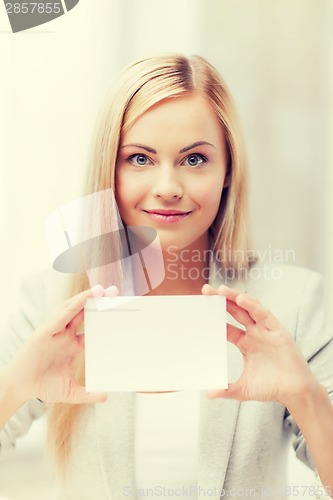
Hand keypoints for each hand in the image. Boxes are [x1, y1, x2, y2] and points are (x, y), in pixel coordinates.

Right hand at [5, 284, 118, 404]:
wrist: (20, 388)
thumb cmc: (42, 386)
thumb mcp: (70, 391)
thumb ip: (87, 393)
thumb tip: (105, 397)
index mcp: (73, 345)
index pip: (92, 328)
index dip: (104, 319)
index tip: (119, 311)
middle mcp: (65, 335)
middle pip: (85, 313)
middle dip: (99, 302)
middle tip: (115, 292)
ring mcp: (56, 332)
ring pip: (74, 309)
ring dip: (88, 298)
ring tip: (103, 289)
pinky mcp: (46, 332)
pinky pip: (62, 315)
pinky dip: (75, 305)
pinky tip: (86, 297)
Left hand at [202, 284, 317, 405]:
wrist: (295, 392)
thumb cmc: (272, 387)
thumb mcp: (243, 389)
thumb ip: (226, 389)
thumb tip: (208, 394)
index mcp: (245, 343)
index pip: (226, 325)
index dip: (214, 317)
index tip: (200, 309)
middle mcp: (254, 333)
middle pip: (235, 311)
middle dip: (221, 299)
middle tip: (206, 290)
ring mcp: (265, 330)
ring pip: (248, 308)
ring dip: (235, 297)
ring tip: (221, 290)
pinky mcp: (277, 330)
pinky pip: (263, 314)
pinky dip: (252, 305)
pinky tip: (240, 298)